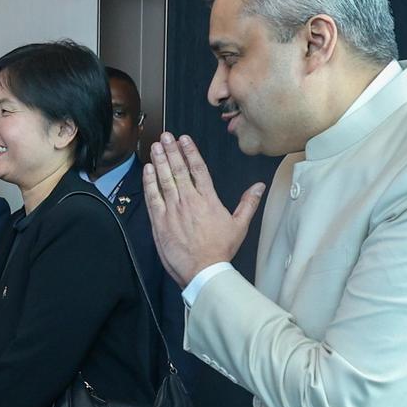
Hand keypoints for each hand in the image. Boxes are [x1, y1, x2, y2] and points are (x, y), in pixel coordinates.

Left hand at [143, 133, 265, 287]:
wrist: (203, 270)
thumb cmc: (221, 250)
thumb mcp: (240, 226)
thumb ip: (248, 203)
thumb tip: (259, 186)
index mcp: (208, 199)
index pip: (198, 169)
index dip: (190, 151)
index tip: (184, 139)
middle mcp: (189, 201)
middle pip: (179, 170)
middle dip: (171, 151)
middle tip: (165, 136)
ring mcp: (173, 210)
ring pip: (164, 180)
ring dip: (159, 161)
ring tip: (156, 146)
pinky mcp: (160, 221)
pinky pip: (153, 197)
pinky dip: (149, 182)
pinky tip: (147, 170)